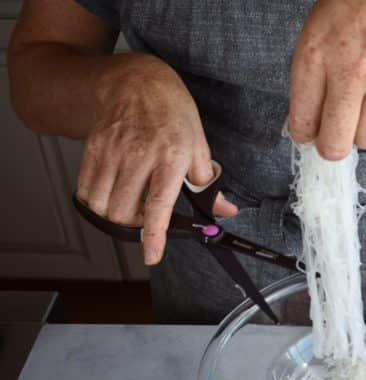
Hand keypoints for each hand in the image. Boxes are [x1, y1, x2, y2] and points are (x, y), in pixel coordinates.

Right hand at [75, 55, 236, 264]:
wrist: (140, 84)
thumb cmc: (174, 116)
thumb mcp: (199, 148)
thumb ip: (209, 185)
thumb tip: (224, 211)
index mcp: (171, 158)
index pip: (158, 205)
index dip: (154, 235)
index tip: (152, 255)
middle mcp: (139, 156)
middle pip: (123, 212)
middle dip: (133, 226)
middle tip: (145, 217)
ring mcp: (113, 151)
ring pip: (102, 204)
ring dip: (113, 215)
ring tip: (129, 203)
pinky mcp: (93, 148)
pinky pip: (86, 189)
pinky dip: (95, 202)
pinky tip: (111, 194)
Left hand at [288, 0, 365, 159]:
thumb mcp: (319, 28)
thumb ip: (315, 73)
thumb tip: (314, 115)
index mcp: (314, 57)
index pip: (302, 123)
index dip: (306, 135)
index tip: (311, 131)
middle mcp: (346, 74)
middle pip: (335, 145)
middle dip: (332, 148)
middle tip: (334, 137)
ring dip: (361, 131)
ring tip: (361, 109)